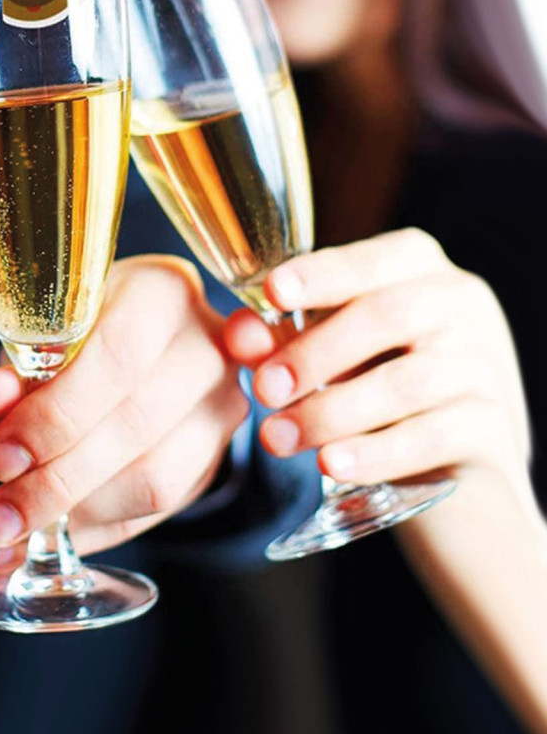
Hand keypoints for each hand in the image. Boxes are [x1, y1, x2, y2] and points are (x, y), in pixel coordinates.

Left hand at [0, 256, 246, 554]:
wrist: (147, 342)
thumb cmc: (85, 330)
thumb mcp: (44, 335)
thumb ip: (16, 368)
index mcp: (162, 292)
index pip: (119, 355)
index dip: (56, 415)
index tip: (1, 456)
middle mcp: (210, 344)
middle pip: (137, 424)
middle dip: (55, 479)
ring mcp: (224, 405)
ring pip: (156, 478)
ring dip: (75, 513)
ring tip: (13, 523)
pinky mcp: (217, 457)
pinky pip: (159, 509)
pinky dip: (96, 528)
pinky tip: (52, 532)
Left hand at [223, 229, 532, 504]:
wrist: (457, 473)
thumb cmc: (376, 391)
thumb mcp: (329, 355)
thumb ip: (283, 340)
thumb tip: (240, 337)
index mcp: (417, 269)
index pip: (371, 260)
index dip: (322, 274)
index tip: (273, 292)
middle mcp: (461, 305)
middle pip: (387, 316)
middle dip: (314, 353)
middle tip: (263, 388)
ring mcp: (485, 365)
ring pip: (407, 382)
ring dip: (331, 411)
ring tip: (277, 437)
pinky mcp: (493, 430)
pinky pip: (431, 437)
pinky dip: (374, 452)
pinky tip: (330, 465)